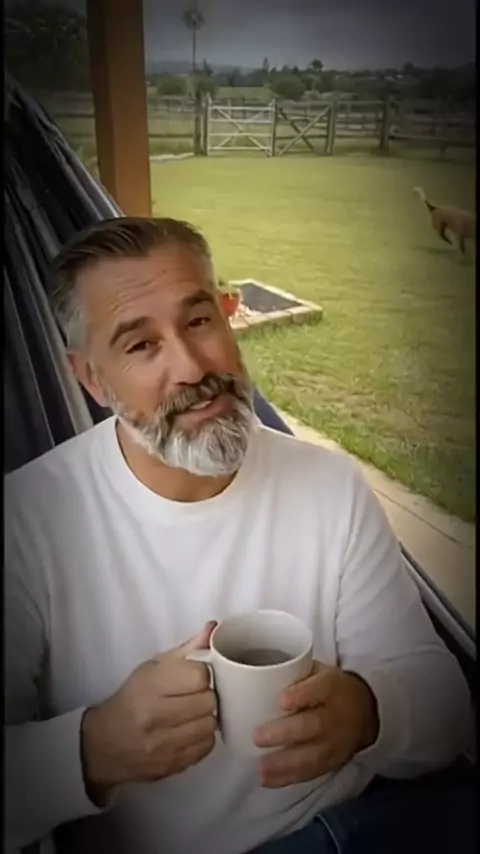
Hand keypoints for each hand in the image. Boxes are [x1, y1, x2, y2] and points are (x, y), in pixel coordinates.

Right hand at [81, 621, 217, 798]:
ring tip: (195, 714)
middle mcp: (155, 715)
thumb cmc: (132, 698)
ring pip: (209, 725)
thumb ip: (187, 649)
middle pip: (208, 702)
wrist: (102, 743)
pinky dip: (203, 738)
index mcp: (151, 685)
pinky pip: (205, 748)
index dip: (203, 675)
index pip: (199, 676)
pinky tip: (191, 731)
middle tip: (197, 696)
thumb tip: (213, 627)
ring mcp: (162, 744)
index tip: (196, 677)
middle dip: (207, 697)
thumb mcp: (153, 668)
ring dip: (207, 718)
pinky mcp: (170, 766)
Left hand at [254, 662, 378, 787]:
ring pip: (314, 754)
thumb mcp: (318, 671)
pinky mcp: (334, 761)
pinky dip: (290, 777)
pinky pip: (313, 771)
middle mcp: (336, 715)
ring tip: (261, 768)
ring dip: (285, 763)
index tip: (281, 700)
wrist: (366, 710)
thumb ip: (295, 674)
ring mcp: (337, 742)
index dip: (301, 695)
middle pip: (314, 725)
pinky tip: (268, 780)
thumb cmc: (330, 688)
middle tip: (258, 737)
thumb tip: (258, 679)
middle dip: (286, 733)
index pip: (320, 689)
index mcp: (332, 687)